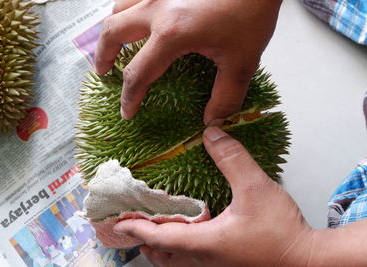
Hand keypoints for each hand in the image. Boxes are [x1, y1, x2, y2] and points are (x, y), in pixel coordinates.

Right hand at [96, 0, 281, 124]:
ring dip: (112, 29)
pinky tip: (136, 17)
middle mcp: (156, 8)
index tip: (127, 111)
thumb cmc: (252, 11)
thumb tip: (213, 120)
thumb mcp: (242, 60)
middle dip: (103, 57)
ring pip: (118, 8)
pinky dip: (127, 8)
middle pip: (112, 33)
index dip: (129, 97)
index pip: (138, 73)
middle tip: (103, 72)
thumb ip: (226, 96)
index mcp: (172, 34)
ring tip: (115, 44)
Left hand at [114, 126, 314, 266]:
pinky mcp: (226, 265)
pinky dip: (179, 250)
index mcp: (206, 244)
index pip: (161, 237)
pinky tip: (189, 235)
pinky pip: (193, 261)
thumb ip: (232, 159)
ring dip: (161, 247)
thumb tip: (211, 133)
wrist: (307, 261)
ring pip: (176, 262)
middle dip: (144, 241)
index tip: (118, 222)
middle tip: (131, 225)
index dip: (137, 228)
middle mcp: (205, 260)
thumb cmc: (282, 233)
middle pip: (163, 255)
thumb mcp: (256, 189)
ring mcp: (215, 266)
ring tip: (151, 231)